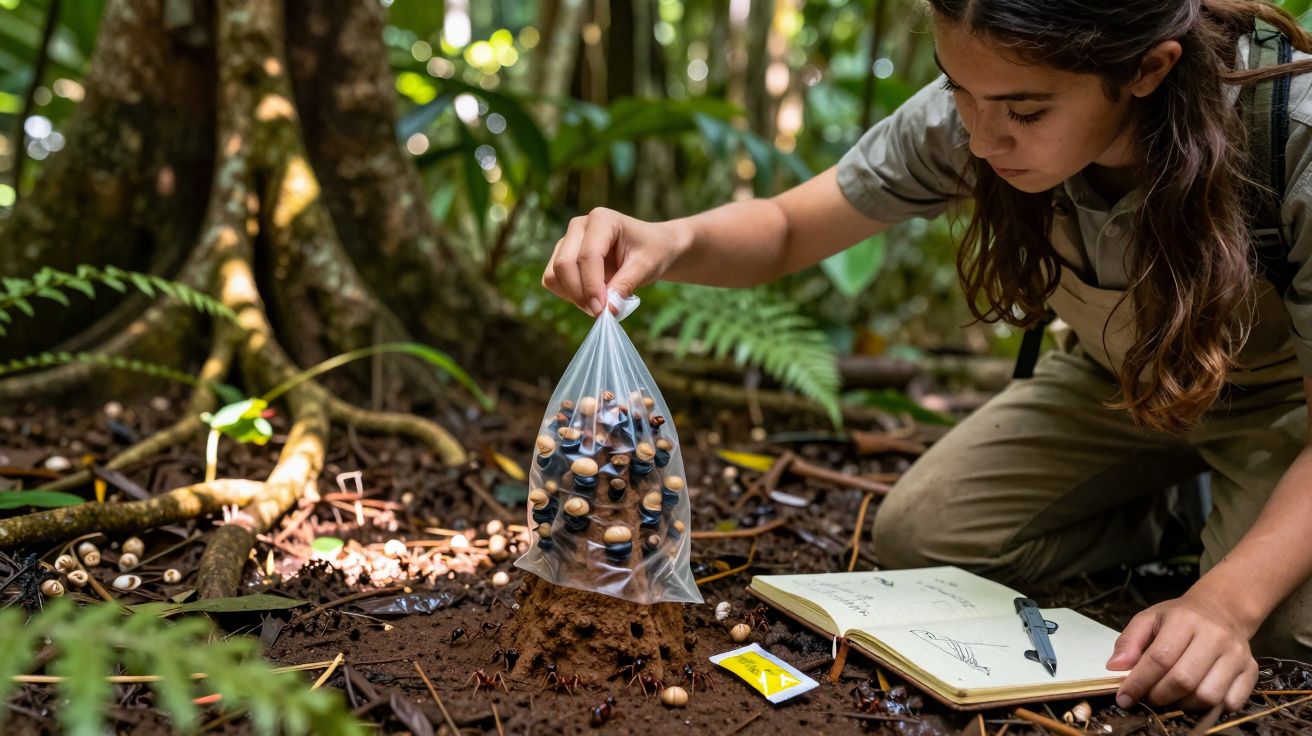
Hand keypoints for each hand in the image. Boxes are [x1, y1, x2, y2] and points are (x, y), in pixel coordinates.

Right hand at [542, 207, 687, 315]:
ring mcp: (567, 240)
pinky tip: (589, 297)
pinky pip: (552, 280)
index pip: (588, 256)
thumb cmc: (652, 251)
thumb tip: (608, 310)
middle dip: (580, 294)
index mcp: (602, 220)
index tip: (603, 310)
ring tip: (598, 304)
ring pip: (554, 273)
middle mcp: (579, 226)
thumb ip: (625, 285)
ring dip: (572, 295)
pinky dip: (567, 294)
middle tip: (600, 311)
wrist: (652, 248)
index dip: (592, 287)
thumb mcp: (646, 267)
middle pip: (564, 265)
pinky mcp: (561, 256)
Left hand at [1108, 593, 1257, 711]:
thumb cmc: (1180, 617)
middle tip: (1147, 698)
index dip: (1138, 682)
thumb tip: (1114, 668)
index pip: (1159, 658)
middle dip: (1158, 696)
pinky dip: (1210, 709)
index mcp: (1185, 621)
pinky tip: (1194, 698)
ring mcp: (1237, 655)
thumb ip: (1128, 641)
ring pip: (1208, 695)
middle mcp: (1215, 637)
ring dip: (1183, 704)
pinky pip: (1231, 702)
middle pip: (1183, 680)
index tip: (1124, 698)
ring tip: (1170, 697)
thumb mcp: (1149, 619)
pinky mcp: (1251, 670)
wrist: (1223, 609)